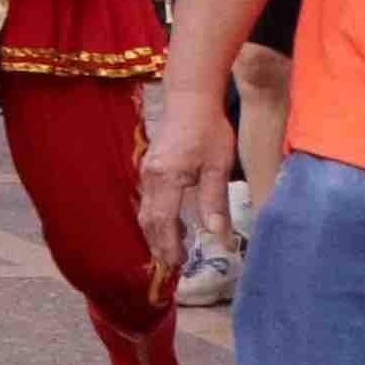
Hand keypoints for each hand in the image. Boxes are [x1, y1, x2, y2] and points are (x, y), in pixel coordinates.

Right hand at [138, 93, 239, 278]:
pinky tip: (173, 224)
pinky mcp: (151, 167)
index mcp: (166, 178)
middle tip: (174, 265)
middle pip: (149, 220)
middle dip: (159, 245)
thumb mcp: (218, 166)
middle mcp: (151, 177)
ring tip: (174, 250)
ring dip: (158, 233)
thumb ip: (214, 201)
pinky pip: (149, 200)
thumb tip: (217, 234)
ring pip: (147, 211)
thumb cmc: (209, 129)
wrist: (190, 98)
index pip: (162, 222)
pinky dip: (158, 218)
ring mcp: (147, 171)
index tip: (178, 265)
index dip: (168, 245)